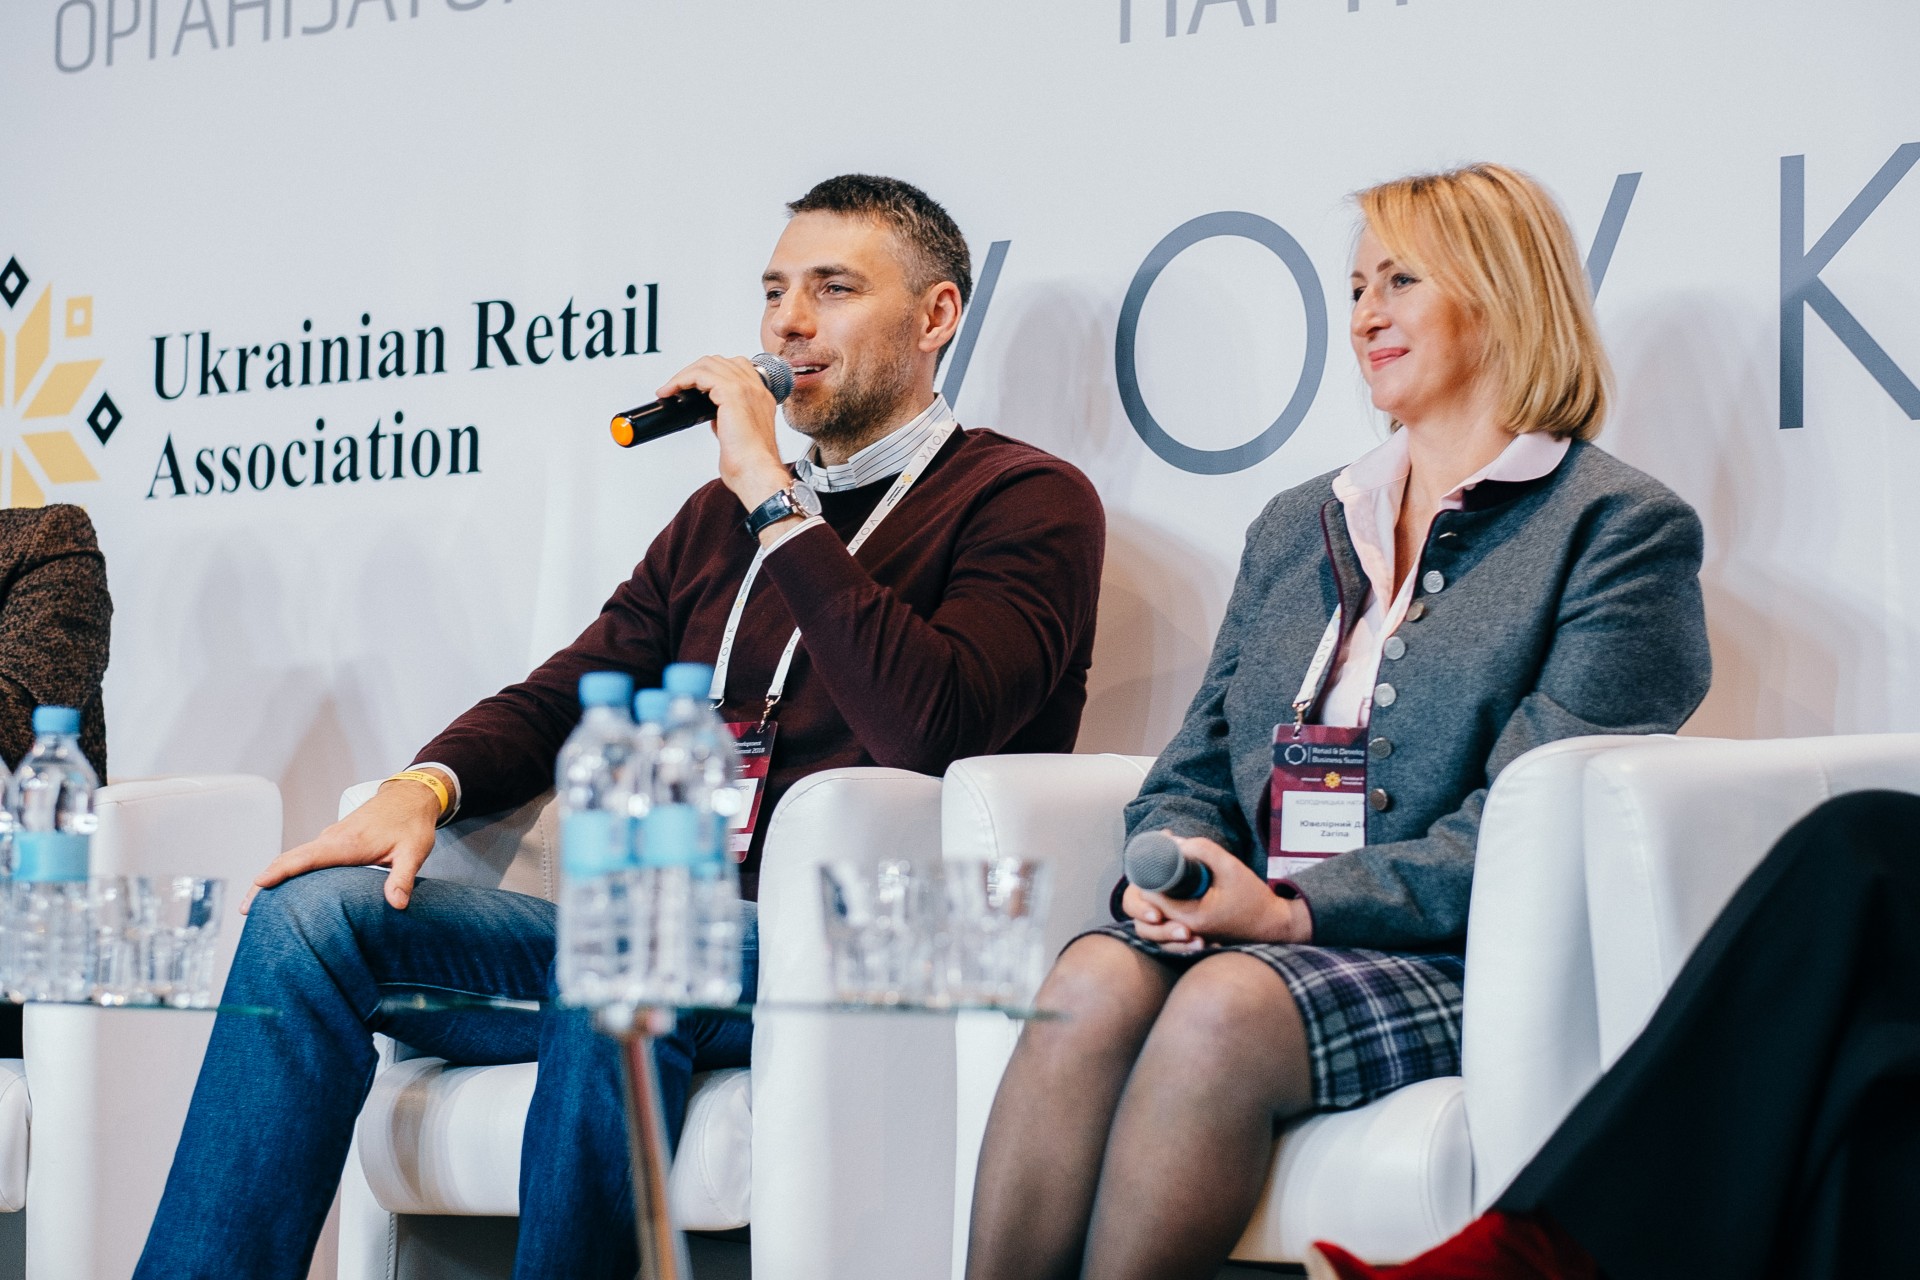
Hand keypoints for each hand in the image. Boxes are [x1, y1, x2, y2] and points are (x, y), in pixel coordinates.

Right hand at [241, 773, 443, 913]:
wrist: (411, 796)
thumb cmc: (411, 823)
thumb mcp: (414, 852)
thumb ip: (403, 878)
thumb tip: (397, 904)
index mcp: (346, 843)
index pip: (305, 858)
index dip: (280, 872)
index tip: (258, 885)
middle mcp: (331, 839)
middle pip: (289, 859)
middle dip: (265, 881)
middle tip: (245, 908)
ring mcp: (330, 839)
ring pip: (294, 857)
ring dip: (274, 877)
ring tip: (257, 905)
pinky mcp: (333, 841)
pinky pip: (304, 856)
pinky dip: (289, 870)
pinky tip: (284, 888)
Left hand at [655, 355, 789, 511]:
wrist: (756, 472)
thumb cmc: (750, 463)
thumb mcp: (739, 435)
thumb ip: (728, 419)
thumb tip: (713, 416)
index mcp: (760, 397)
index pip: (735, 368)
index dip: (711, 373)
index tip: (694, 387)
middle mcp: (755, 389)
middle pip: (719, 361)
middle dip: (694, 371)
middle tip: (677, 387)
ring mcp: (745, 388)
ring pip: (708, 364)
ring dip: (684, 375)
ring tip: (670, 389)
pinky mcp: (732, 393)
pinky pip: (700, 374)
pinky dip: (681, 380)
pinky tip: (672, 392)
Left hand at [1121, 834, 1311, 949]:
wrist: (1273, 924)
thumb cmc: (1254, 898)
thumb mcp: (1230, 867)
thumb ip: (1203, 850)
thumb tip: (1174, 840)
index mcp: (1190, 917)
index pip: (1150, 895)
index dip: (1148, 871)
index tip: (1154, 851)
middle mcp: (1184, 929)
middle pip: (1149, 904)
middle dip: (1150, 878)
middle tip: (1159, 854)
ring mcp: (1187, 933)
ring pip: (1157, 911)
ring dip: (1158, 888)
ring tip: (1167, 865)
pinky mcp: (1193, 931)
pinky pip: (1169, 915)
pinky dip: (1168, 897)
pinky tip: (1177, 879)